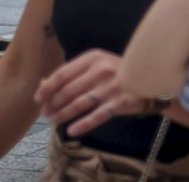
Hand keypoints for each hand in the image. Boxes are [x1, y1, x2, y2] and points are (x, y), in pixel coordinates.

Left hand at [35, 49, 149, 136]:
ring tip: (53, 121)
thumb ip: (72, 73)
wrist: (151, 78)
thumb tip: (43, 84)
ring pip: (79, 104)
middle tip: (45, 113)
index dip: (47, 87)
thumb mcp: (97, 65)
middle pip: (68, 90)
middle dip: (53, 104)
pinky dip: (82, 125)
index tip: (38, 98)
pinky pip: (97, 116)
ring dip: (63, 114)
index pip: (63, 73)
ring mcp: (111, 87)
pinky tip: (71, 131)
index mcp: (93, 57)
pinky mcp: (120, 102)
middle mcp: (101, 70)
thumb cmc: (119, 71)